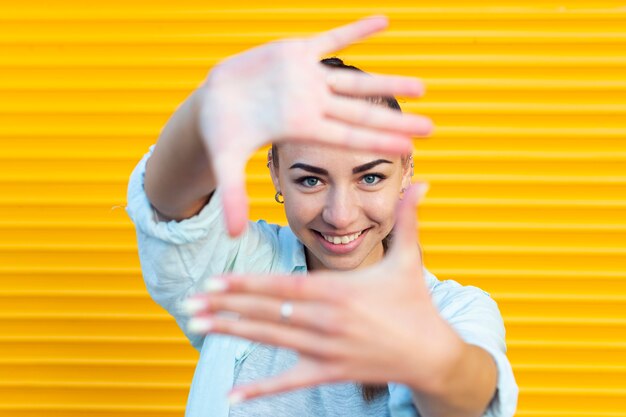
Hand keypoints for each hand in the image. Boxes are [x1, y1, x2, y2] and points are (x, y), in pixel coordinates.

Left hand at [184, 184, 463, 402]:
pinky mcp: (331, 373)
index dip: (247, 283)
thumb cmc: (415, 304)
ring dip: (232, 333)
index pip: (283, 286)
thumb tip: (422, 181)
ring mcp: (327, 350)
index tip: (215, 280)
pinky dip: (261, 390)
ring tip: (199, 326)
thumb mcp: (410, 258)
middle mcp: (327, 321)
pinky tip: (233, 394)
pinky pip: (290, 382)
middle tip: (190, 301)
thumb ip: (408, 219)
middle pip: (267, 312)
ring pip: (271, 340)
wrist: (431, 354)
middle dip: (227, 305)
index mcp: (339, 292)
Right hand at [196, 16, 431, 235]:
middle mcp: (313, 105)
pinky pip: (332, 39)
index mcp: (302, 128)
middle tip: (431, 128)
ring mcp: (308, 79)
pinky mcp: (297, 52)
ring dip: (387, 83)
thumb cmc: (222, 132)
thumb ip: (233, 194)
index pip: (348, 137)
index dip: (378, 141)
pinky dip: (356, 30)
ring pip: (356, 82)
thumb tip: (235, 234)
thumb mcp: (226, 160)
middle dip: (395, 121)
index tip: (410, 148)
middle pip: (362, 116)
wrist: (215, 101)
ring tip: (422, 86)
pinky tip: (384, 22)